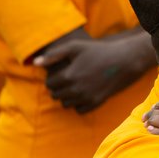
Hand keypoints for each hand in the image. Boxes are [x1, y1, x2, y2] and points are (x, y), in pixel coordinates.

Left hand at [33, 36, 149, 113]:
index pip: (49, 84)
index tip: (61, 72)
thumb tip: (35, 63)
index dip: (52, 78)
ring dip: (67, 96)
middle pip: (56, 96)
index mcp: (69, 75)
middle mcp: (76, 89)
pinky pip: (79, 110)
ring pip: (66, 104)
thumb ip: (53, 55)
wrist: (124, 60)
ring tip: (75, 85)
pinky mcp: (96, 103)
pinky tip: (84, 92)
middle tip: (68, 79)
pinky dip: (78, 103)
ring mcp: (86, 98)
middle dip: (58, 88)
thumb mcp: (75, 47)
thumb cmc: (98, 51)